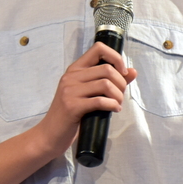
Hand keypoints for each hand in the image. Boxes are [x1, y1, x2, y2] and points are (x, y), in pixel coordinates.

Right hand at [30, 41, 136, 156]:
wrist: (49, 135)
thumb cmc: (72, 114)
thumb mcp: (89, 93)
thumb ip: (111, 81)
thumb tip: (133, 72)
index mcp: (75, 70)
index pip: (99, 48)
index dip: (116, 58)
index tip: (122, 73)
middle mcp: (71, 76)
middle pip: (107, 69)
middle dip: (121, 83)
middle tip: (120, 96)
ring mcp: (69, 91)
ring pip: (106, 84)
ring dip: (118, 96)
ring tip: (117, 104)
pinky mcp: (72, 106)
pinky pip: (100, 101)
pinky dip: (112, 105)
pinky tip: (114, 110)